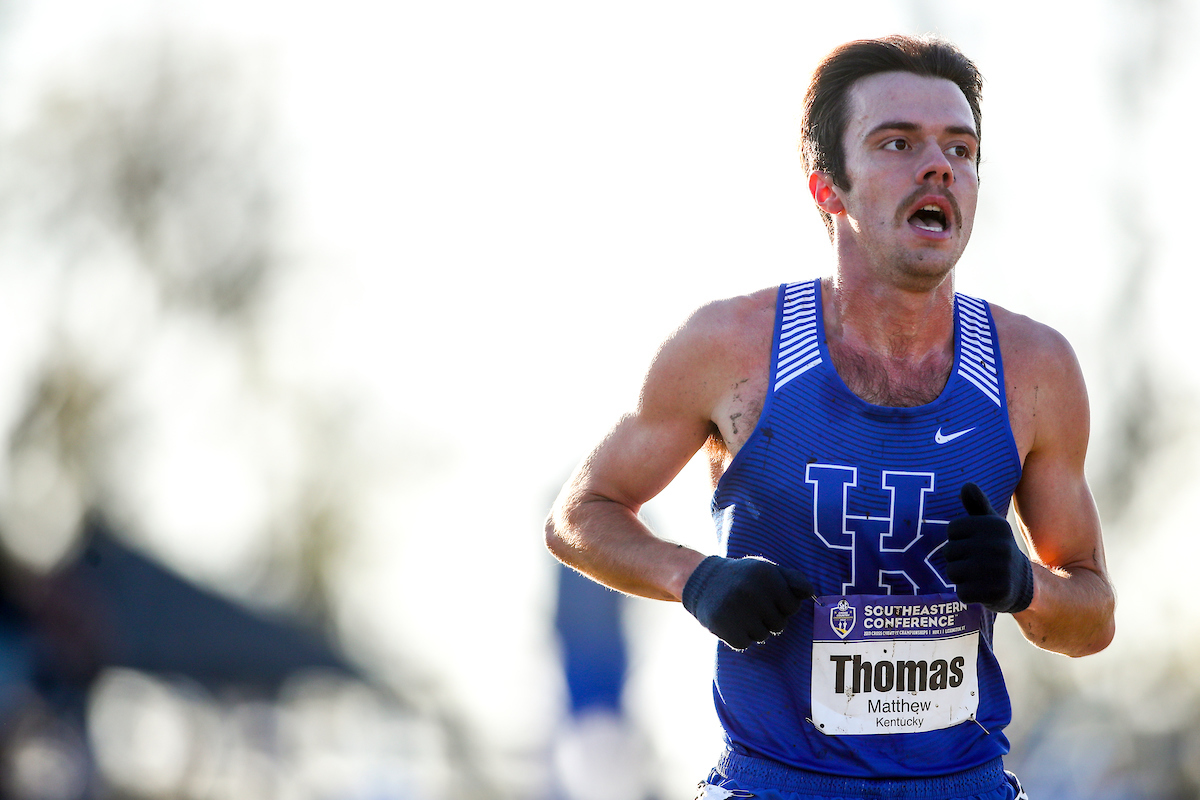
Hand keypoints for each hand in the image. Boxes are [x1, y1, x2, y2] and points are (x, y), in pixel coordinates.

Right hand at [681, 555, 813, 649]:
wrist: (702, 581)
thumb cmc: (742, 578)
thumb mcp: (766, 570)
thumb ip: (792, 579)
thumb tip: (811, 593)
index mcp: (766, 574)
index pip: (793, 606)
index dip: (782, 606)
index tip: (768, 599)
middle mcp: (751, 589)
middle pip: (779, 624)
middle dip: (769, 619)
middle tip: (752, 606)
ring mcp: (735, 607)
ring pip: (762, 636)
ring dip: (754, 629)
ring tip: (740, 613)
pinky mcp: (722, 623)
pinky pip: (744, 643)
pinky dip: (739, 637)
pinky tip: (731, 622)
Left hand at [945, 483, 1034, 613]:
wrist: (1024, 584)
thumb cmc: (998, 550)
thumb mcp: (991, 526)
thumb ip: (978, 505)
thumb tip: (966, 485)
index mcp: (996, 525)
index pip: (952, 529)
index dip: (957, 539)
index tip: (973, 545)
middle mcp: (999, 546)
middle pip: (950, 551)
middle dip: (957, 560)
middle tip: (976, 564)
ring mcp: (999, 570)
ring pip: (953, 572)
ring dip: (959, 578)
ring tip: (977, 577)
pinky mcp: (997, 592)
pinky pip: (962, 592)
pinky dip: (967, 594)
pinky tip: (981, 591)